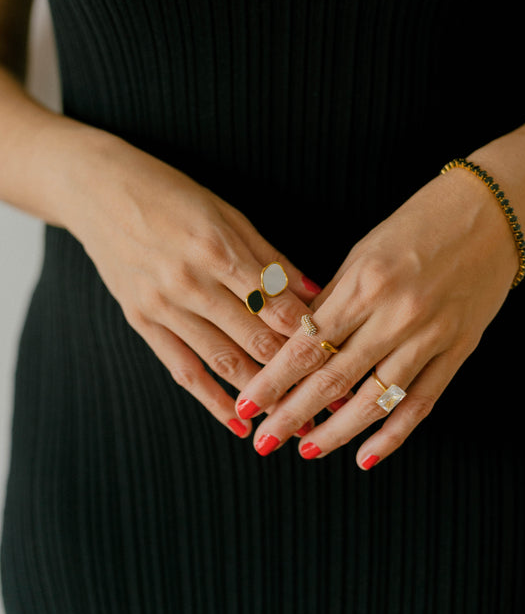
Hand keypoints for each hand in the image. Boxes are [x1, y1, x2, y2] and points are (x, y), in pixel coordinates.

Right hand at [65, 133, 320, 435]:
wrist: (98, 190)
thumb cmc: (170, 194)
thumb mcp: (226, 213)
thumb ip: (271, 257)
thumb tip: (315, 290)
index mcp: (218, 248)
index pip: (276, 305)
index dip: (310, 335)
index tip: (338, 359)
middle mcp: (190, 281)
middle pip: (254, 339)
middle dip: (295, 374)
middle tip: (329, 401)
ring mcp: (163, 305)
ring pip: (222, 361)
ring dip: (261, 396)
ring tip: (293, 420)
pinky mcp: (141, 321)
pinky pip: (182, 369)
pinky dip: (211, 400)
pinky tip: (237, 422)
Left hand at [235, 168, 517, 465]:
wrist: (491, 212)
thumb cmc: (420, 224)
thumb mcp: (364, 252)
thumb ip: (332, 300)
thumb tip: (297, 342)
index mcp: (364, 283)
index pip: (307, 345)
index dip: (273, 381)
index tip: (246, 405)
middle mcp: (396, 314)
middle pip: (334, 379)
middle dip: (293, 415)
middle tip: (265, 440)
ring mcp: (430, 336)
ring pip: (375, 400)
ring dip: (336, 433)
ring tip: (307, 451)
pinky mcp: (458, 350)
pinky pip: (421, 403)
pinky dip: (393, 435)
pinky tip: (366, 457)